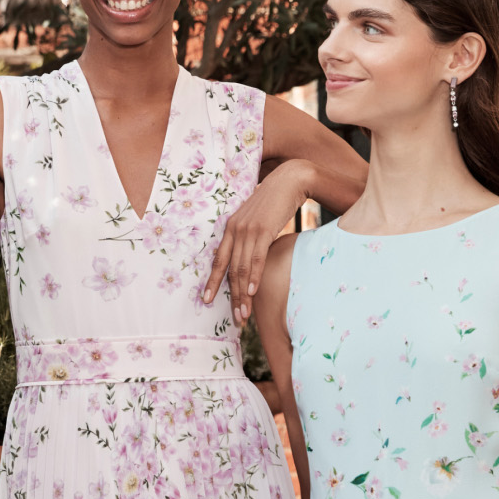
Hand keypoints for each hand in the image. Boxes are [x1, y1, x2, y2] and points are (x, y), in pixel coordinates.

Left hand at [202, 159, 314, 322]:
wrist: (290, 179)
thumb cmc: (276, 202)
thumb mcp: (257, 220)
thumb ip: (250, 237)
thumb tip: (252, 257)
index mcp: (231, 228)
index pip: (219, 260)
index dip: (213, 282)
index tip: (207, 300)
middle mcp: (235, 229)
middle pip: (230, 270)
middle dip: (231, 297)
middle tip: (236, 318)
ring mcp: (248, 230)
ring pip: (242, 269)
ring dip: (243, 294)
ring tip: (245, 314)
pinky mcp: (263, 230)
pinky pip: (257, 259)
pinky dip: (254, 277)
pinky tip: (253, 293)